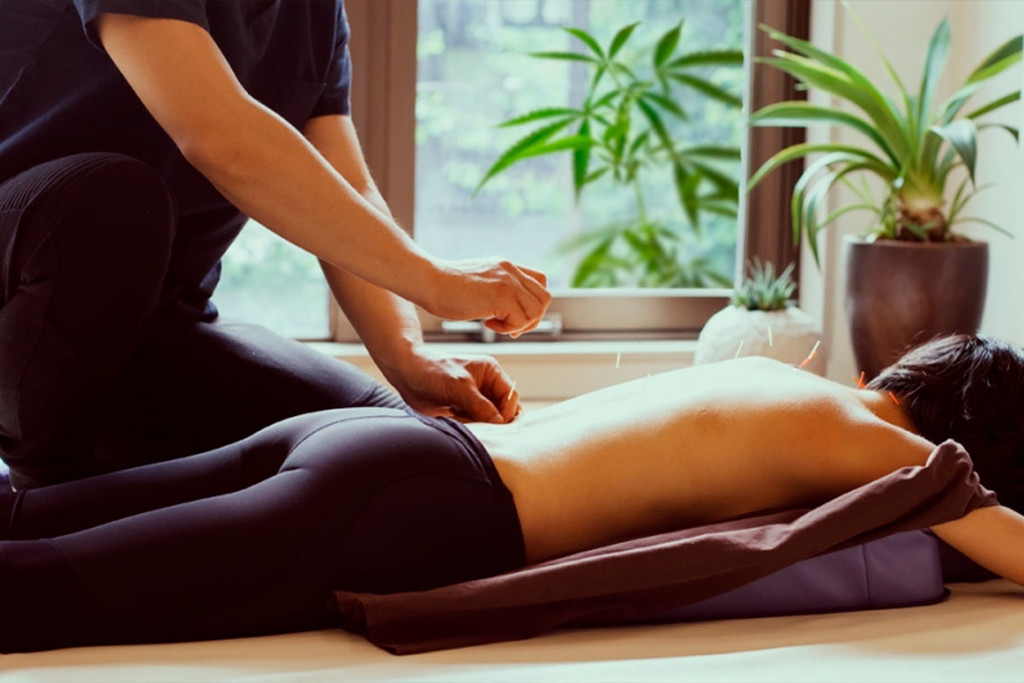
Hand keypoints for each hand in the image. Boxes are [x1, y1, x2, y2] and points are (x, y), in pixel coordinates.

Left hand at [384, 346, 520, 422]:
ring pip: (488, 420)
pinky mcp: (463, 410)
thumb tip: (500, 423)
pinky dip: (468, 426)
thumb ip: (482, 406)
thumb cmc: (433, 371)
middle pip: (502, 410)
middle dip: (492, 420)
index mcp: (491, 372)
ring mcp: (475, 399)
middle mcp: (486, 385)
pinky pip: (475, 424)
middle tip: (476, 422)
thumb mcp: (460, 387)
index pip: (511, 396)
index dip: (506, 411)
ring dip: (478, 424)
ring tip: (460, 417)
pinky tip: (454, 419)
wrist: (407, 375)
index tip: (497, 424)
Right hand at [424, 258, 551, 337]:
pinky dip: (507, 329)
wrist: (428, 281)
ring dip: (520, 325)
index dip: (532, 303)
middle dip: (532, 318)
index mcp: (506, 266)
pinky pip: (520, 320)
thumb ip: (496, 289)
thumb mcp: (479, 282)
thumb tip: (507, 309)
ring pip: (537, 310)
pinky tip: (486, 324)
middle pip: (544, 298)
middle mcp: (511, 271)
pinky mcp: (501, 296)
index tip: (512, 315)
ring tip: (496, 325)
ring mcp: (507, 282)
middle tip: (509, 326)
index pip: (539, 282)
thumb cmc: (446, 287)